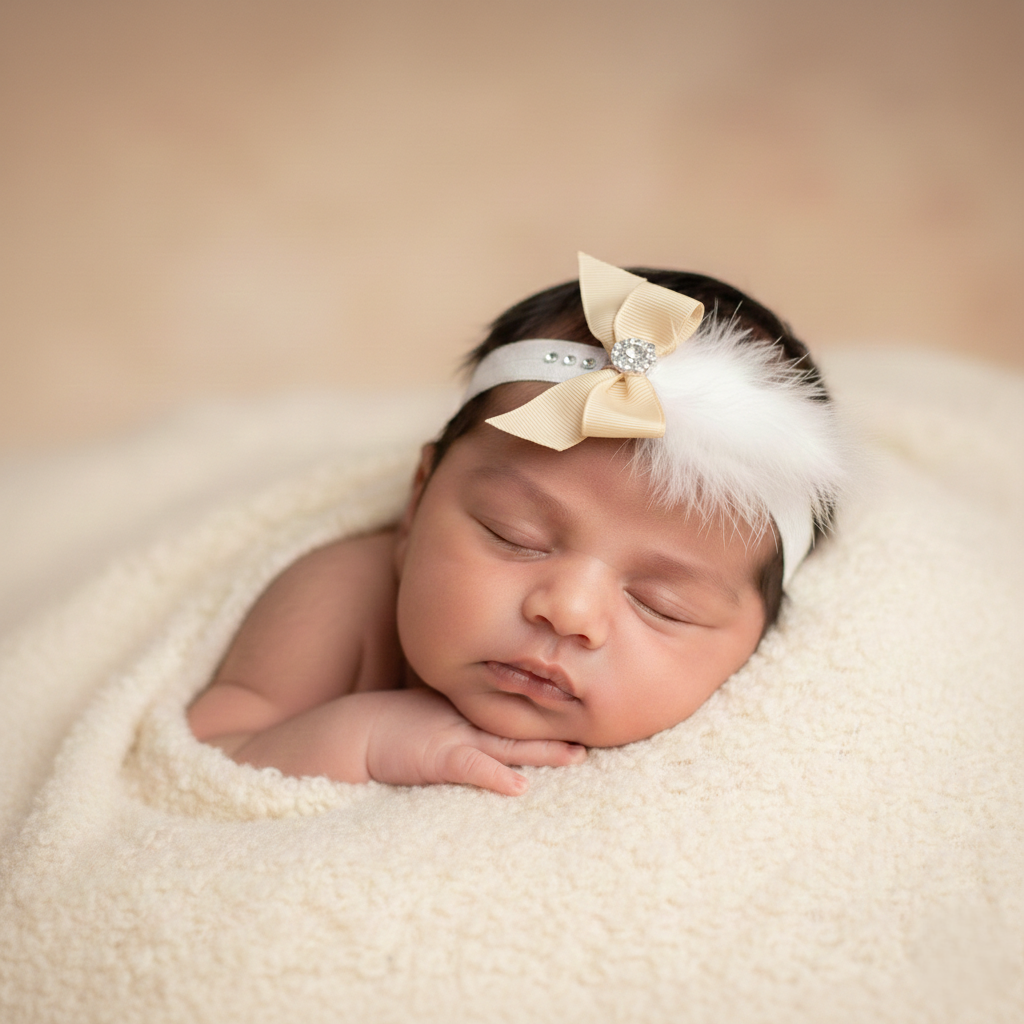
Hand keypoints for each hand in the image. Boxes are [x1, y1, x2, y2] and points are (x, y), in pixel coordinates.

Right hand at [363, 688, 585, 795]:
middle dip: (560, 732)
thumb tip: (500, 744)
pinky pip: (471, 766)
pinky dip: (495, 776)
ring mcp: (456, 738)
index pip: (520, 716)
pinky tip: (518, 786)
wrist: (355, 731)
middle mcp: (472, 723)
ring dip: (543, 752)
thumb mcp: (439, 722)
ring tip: (576, 758)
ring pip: (509, 745)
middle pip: (525, 728)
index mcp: (474, 716)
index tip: (586, 716)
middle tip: (599, 733)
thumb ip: (468, 730)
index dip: (552, 718)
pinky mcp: (438, 757)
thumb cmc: (396, 730)